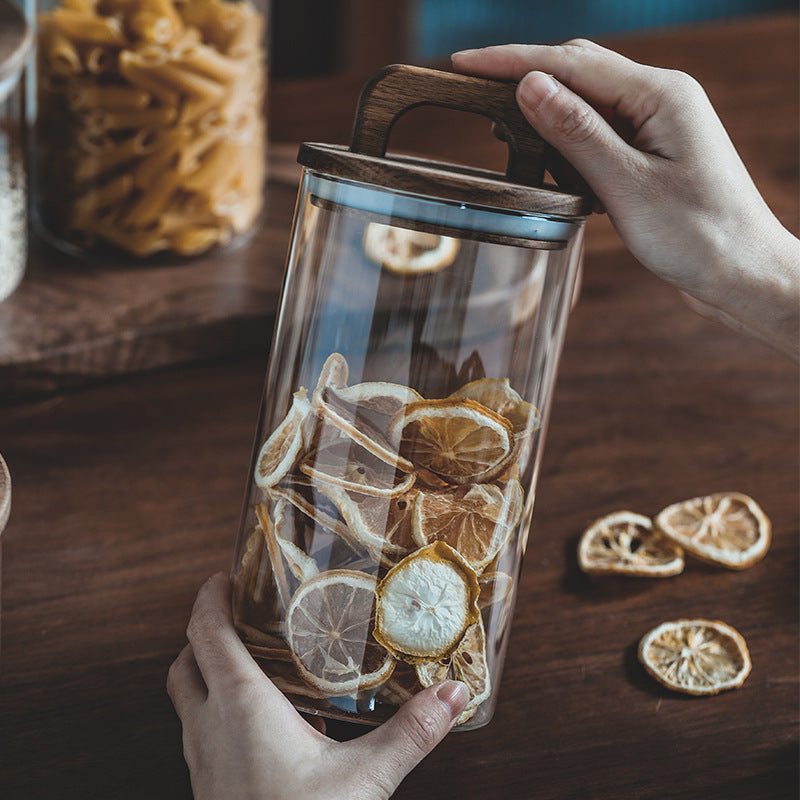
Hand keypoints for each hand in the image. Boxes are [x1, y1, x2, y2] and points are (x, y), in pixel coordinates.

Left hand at [167, 573, 467, 799]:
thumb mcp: (365, 780)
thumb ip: (411, 733)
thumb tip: (452, 694)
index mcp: (239, 705)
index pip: (205, 632)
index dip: (209, 598)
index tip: (225, 575)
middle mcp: (209, 727)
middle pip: (186, 660)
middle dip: (203, 629)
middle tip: (237, 611)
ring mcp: (202, 761)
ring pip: (187, 697)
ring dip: (205, 669)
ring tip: (248, 658)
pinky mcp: (209, 788)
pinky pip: (200, 731)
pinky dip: (216, 709)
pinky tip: (259, 723)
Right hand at [453, 41, 798, 359]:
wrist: (742, 274)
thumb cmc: (698, 235)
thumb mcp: (628, 185)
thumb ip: (577, 132)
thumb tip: (530, 85)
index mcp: (660, 94)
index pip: (571, 62)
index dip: (512, 61)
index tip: (465, 63)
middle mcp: (660, 99)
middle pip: (578, 72)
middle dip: (524, 79)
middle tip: (473, 95)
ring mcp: (657, 125)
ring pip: (586, 104)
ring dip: (544, 115)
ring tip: (503, 133)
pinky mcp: (652, 153)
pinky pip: (599, 134)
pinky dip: (566, 144)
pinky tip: (548, 163)